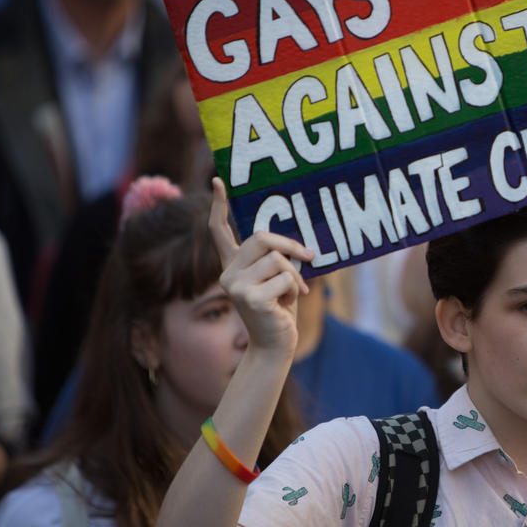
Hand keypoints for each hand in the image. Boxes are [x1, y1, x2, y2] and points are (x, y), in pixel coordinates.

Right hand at [209, 178, 314, 355]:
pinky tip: (286, 306)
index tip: (218, 181)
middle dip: (289, 246)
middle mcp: (227, 273)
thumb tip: (295, 247)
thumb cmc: (280, 309)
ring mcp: (235, 286)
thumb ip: (278, 259)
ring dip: (294, 275)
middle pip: (260, 237)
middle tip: (308, 258)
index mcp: (233, 265)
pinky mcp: (249, 298)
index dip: (219, 206)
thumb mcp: (279, 278)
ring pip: (277, 259)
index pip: (220, 231)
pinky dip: (294, 289)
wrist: (276, 345)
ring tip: (293, 293)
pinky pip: (284, 278)